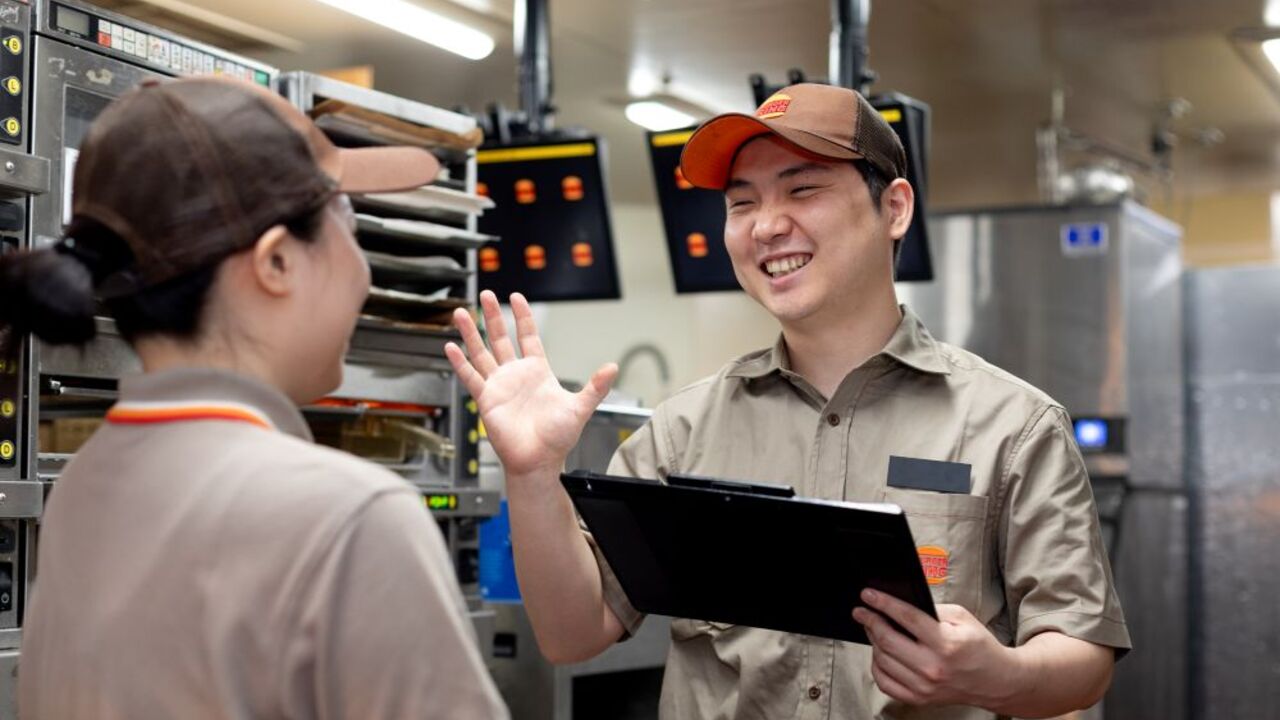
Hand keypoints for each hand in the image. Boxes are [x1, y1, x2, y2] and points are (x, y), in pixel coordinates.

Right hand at [444, 291, 616, 479]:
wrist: (538, 461)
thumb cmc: (558, 439)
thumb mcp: (580, 407)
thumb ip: (595, 386)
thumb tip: (612, 367)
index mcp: (538, 372)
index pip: (528, 336)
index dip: (522, 317)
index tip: (516, 297)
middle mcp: (516, 375)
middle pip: (501, 338)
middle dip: (493, 316)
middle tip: (486, 295)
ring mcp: (500, 386)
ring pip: (482, 352)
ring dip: (471, 333)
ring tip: (462, 312)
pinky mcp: (486, 399)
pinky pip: (471, 377)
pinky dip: (460, 362)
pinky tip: (450, 346)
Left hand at [852, 589, 1017, 709]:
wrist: (996, 681)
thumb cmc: (979, 647)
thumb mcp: (962, 618)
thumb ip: (931, 610)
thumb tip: (900, 605)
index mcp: (946, 643)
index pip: (905, 618)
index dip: (883, 603)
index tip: (868, 594)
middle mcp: (933, 667)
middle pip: (888, 640)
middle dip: (870, 621)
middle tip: (861, 611)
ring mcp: (924, 687)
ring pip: (882, 660)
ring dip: (872, 641)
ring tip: (872, 629)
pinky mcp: (919, 699)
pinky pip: (885, 683)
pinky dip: (876, 666)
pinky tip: (879, 653)